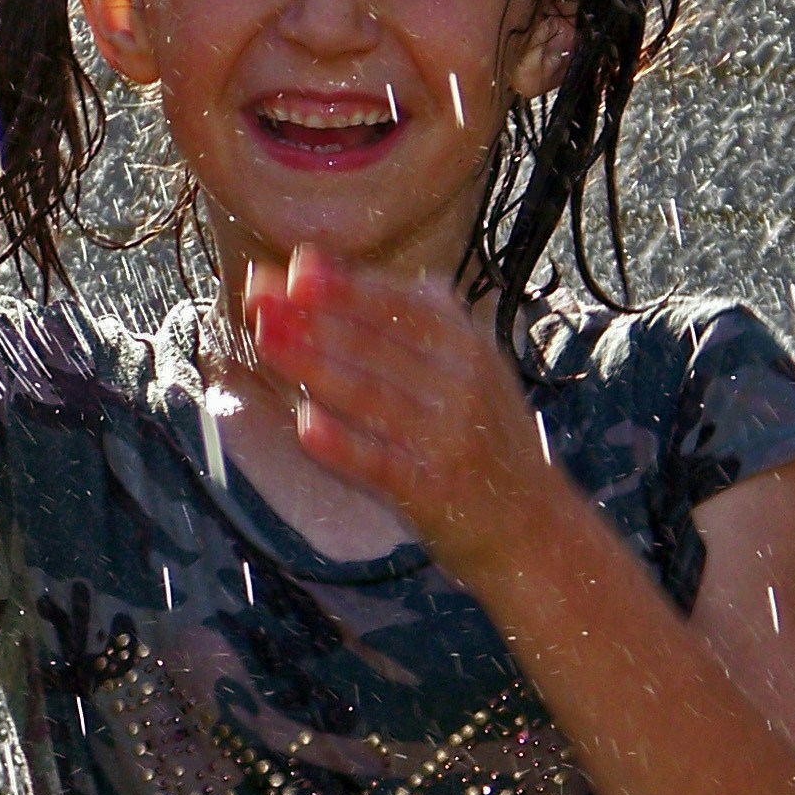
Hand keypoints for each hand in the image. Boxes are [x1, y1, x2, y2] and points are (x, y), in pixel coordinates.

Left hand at [243, 248, 556, 564]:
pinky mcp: (432, 491)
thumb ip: (410, 316)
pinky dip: (342, 444)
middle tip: (260, 302)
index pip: (399, 304)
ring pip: (371, 395)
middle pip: (377, 344)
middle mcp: (462, 385)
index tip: (295, 269)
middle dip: (313, 319)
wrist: (534, 526)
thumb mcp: (469, 364)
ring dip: (314, 366)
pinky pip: (379, 462)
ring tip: (267, 342)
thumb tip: (336, 269)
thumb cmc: (483, 437)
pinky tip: (305, 426)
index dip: (344, 286)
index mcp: (467, 345)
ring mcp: (448, 438)